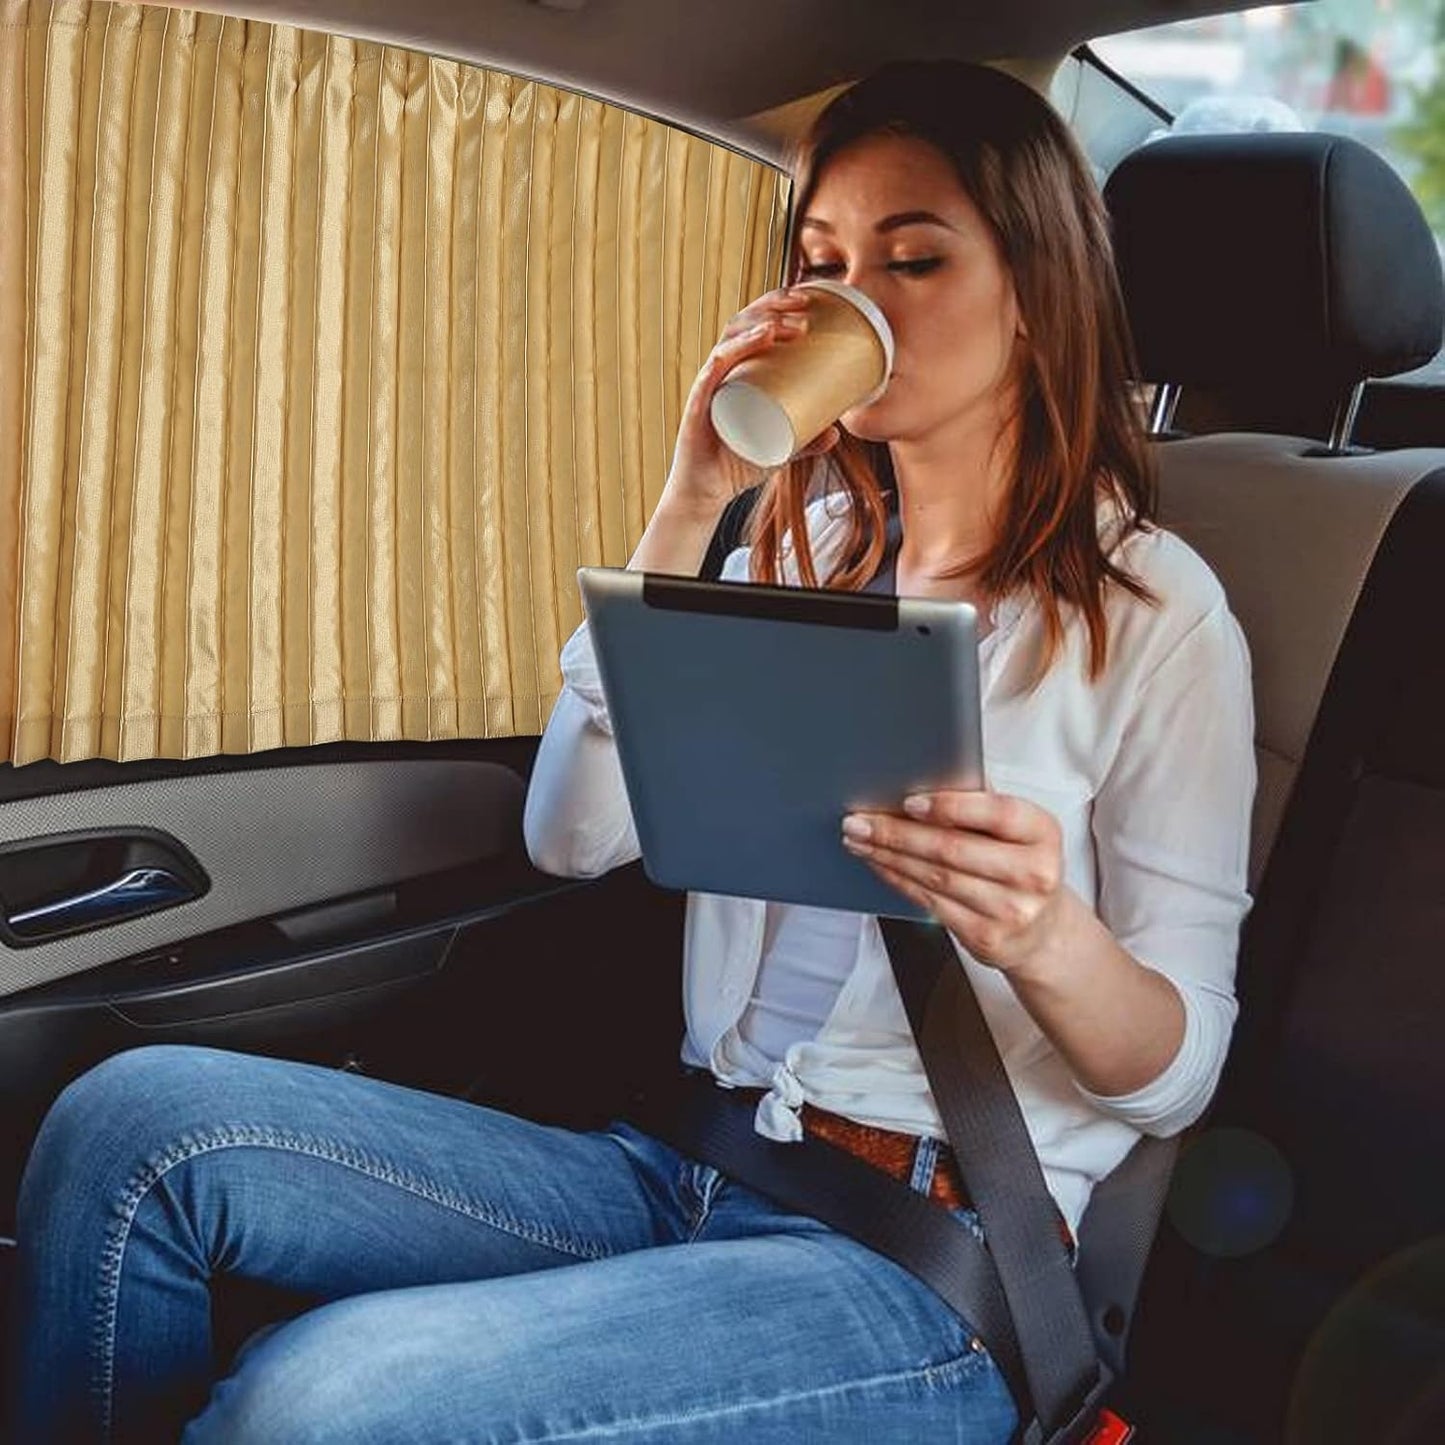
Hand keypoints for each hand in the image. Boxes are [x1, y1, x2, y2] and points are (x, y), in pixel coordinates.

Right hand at [661, 287, 841, 517]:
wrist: (707, 492)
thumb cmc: (738, 464)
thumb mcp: (781, 450)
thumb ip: (807, 441)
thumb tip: (838, 433)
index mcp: (737, 371)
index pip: (754, 324)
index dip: (778, 305)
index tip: (810, 300)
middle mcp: (721, 369)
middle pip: (745, 321)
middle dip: (775, 304)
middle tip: (808, 303)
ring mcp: (709, 382)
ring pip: (733, 336)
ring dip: (763, 320)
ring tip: (795, 322)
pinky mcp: (699, 400)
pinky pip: (717, 366)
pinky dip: (739, 348)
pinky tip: (761, 337)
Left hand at [841, 790, 1066, 974]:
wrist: (1041, 928)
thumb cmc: (1018, 864)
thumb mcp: (1015, 830)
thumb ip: (979, 804)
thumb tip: (920, 778)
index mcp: (1042, 833)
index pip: (996, 812)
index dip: (950, 806)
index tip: (908, 802)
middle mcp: (1033, 873)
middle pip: (953, 848)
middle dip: (898, 833)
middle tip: (860, 820)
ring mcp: (1012, 909)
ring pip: (936, 877)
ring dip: (888, 856)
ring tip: (859, 839)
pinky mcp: (987, 936)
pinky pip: (931, 902)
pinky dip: (898, 879)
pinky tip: (879, 864)